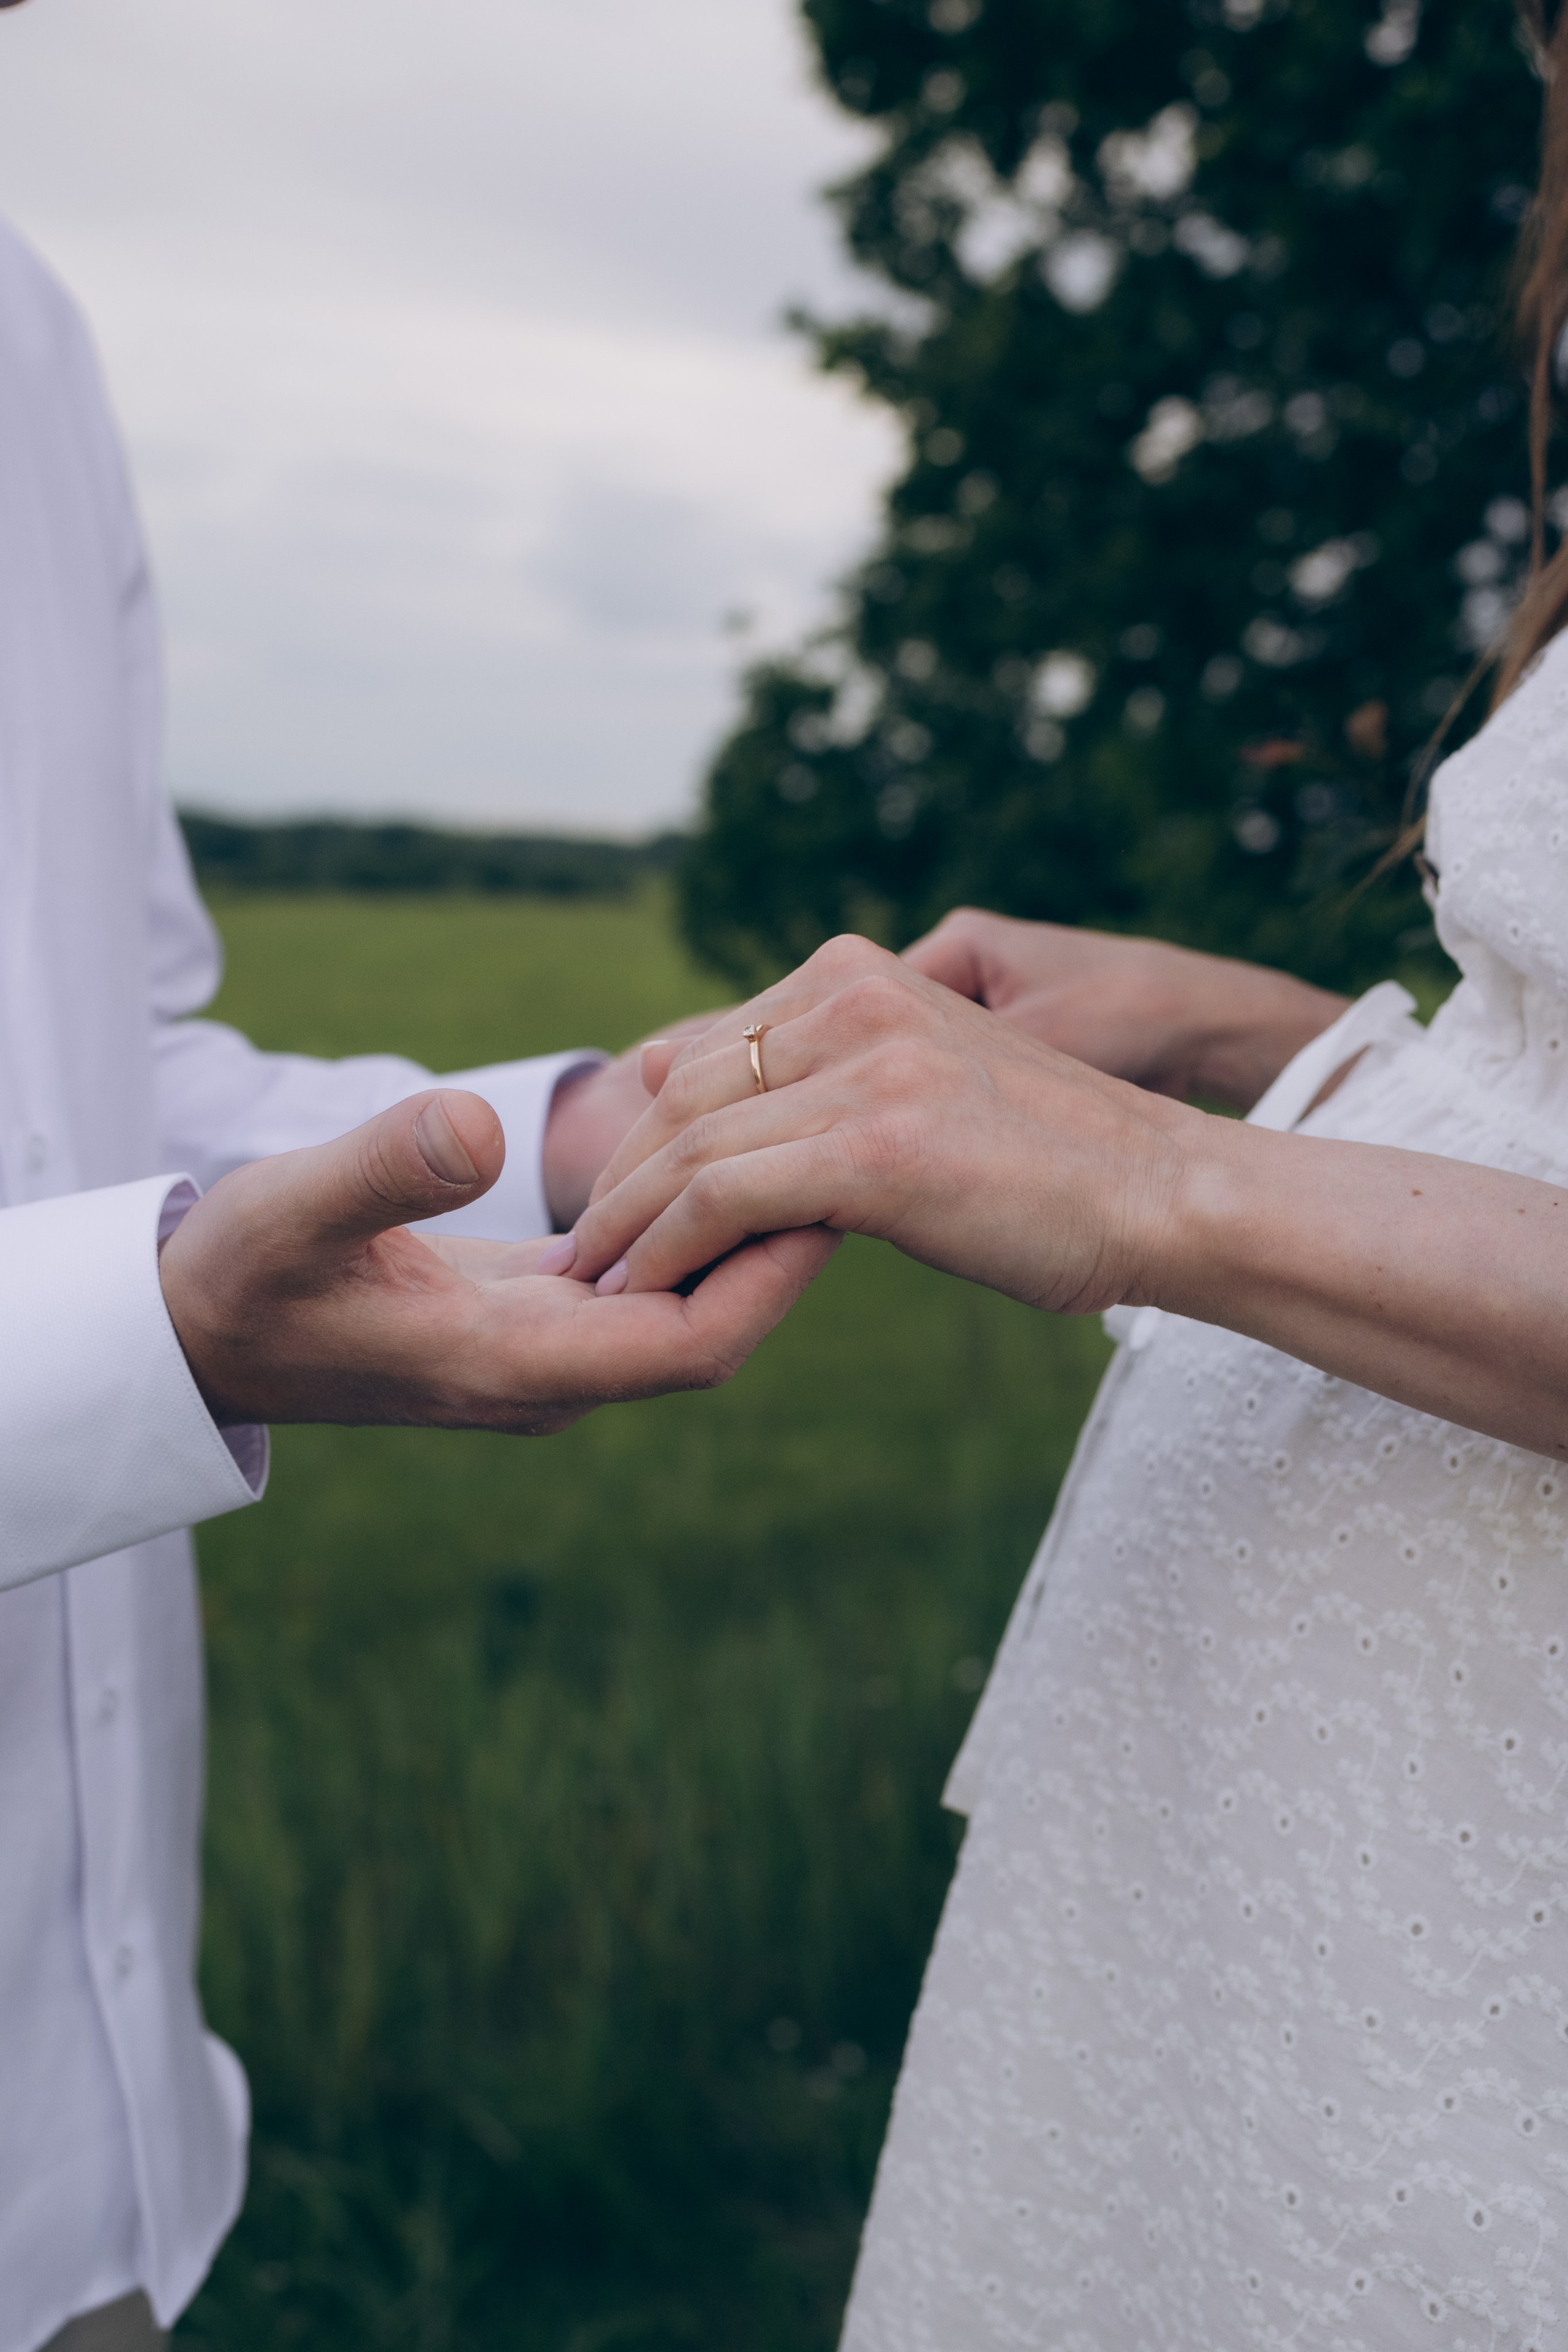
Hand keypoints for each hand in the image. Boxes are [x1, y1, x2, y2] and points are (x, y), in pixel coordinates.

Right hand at [159, 1087, 834, 1431]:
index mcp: (517, 1366)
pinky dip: (693, 1217)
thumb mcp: (290, 1211)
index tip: (835, 1191)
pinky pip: (650, 1274)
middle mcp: (555, 1370)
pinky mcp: (541, 1310)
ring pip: (689, 1298)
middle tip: (858, 1144)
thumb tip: (476, 1125)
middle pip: (716, 1324)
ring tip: (810, 1129)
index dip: (773, 1275)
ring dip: (750, 1225)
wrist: (200, 1329)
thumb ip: (380, 1169)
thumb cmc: (239, 1277)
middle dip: (790, 1244)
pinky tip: (718, 1140)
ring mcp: (552, 1345)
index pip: (694, 1345)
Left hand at [560, 939, 1567, 1462]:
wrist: (1166, 1194)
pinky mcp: (877, 1143)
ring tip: (588, 1285)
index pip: (709, 1048)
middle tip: (578, 1253)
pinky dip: (663, 1250)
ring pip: (690, 1144)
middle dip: (618, 1179)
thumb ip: (833, 1076)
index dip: (645, 1130)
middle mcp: (856, 997)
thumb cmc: (1055, 1165)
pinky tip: (637, 1295)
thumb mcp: (927, 1086)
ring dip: (622, 1224)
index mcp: (863, 973)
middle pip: (683, 1091)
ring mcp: (867, 1064)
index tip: (610, 1201)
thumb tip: (714, 1099)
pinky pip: (723, 1194)